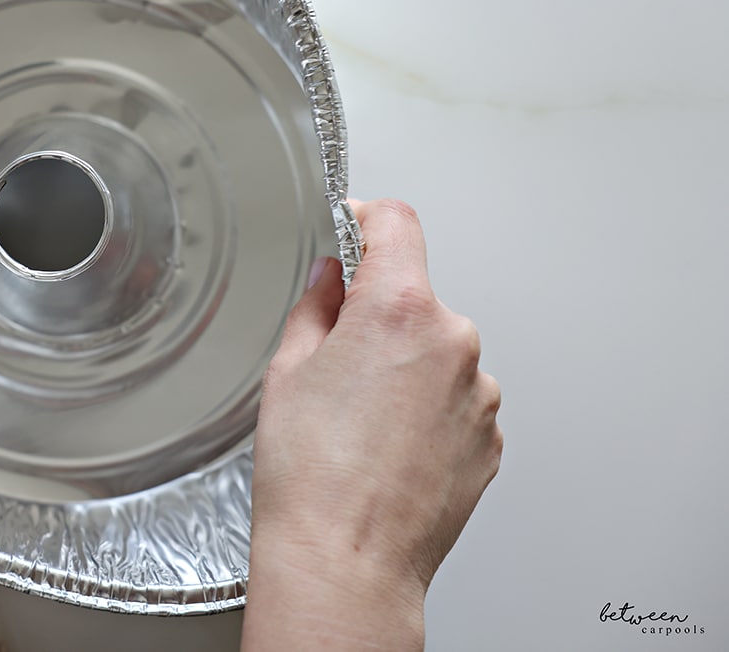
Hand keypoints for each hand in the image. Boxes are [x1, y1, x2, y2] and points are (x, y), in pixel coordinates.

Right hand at [243, 199, 501, 649]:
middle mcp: (454, 343)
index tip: (353, 226)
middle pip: (415, 296)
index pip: (396, 223)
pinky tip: (384, 446)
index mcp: (399, 310)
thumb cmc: (312, 478)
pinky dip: (425, 409)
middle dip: (377, 313)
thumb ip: (317, 306)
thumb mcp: (288, 369)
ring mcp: (480, 394)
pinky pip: (455, 400)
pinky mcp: (490, 438)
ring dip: (404, 366)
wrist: (346, 561)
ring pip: (437, 352)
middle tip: (333, 360)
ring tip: (358, 421)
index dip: (366, 218)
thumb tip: (331, 280)